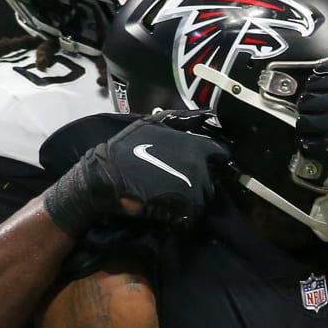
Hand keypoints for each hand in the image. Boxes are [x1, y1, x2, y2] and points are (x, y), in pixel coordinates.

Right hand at [43, 109, 229, 236]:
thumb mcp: (152, 124)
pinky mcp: (184, 211)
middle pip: (212, 178)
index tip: (208, 163)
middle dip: (201, 180)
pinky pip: (192, 214)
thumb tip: (206, 113)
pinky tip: (170, 208)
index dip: (215, 158)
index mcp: (195, 147)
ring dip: (193, 197)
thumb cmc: (127, 148)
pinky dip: (184, 213)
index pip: (220, 153)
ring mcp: (192, 191)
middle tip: (182, 181)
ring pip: (204, 197)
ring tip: (174, 196)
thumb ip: (181, 119)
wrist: (107, 177)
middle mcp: (198, 168)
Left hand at [296, 60, 327, 193]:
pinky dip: (308, 141)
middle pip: (308, 100)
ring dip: (304, 123)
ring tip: (309, 125)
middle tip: (309, 109)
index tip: (312, 92)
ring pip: (306, 120)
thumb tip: (322, 68)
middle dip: (306, 105)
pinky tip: (309, 140)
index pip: (316, 82)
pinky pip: (312, 140)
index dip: (312, 87)